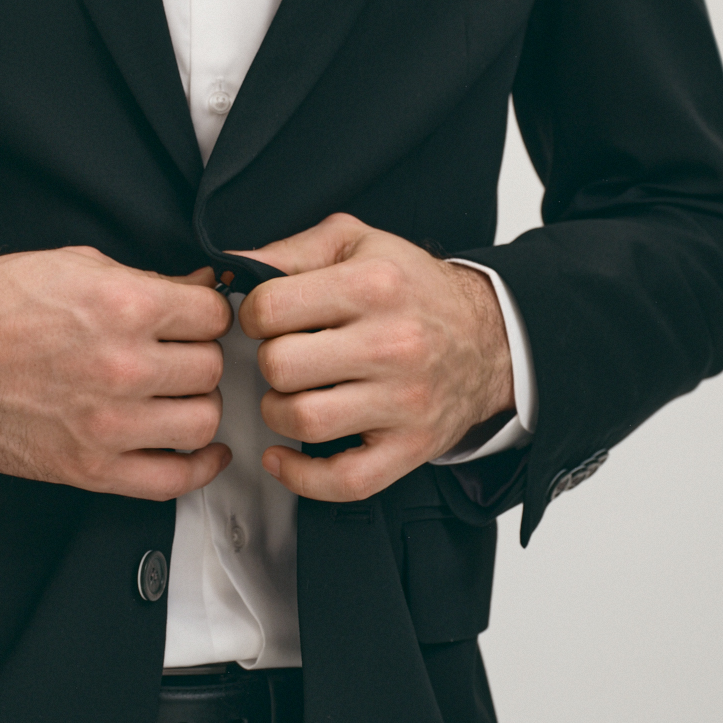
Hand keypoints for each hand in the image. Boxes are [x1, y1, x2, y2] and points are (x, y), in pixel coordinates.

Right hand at [0, 247, 232, 499]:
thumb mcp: (78, 267)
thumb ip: (147, 280)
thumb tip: (200, 289)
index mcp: (123, 306)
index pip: (212, 316)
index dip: (207, 315)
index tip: (197, 321)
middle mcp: (123, 365)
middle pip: (210, 368)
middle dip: (200, 357)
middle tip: (181, 354)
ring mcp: (109, 423)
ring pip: (201, 421)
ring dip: (196, 406)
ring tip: (178, 395)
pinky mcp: (91, 467)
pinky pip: (171, 480)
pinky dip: (199, 468)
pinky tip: (202, 451)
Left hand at [237, 214, 513, 502]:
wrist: (490, 336)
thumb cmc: (413, 289)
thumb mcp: (357, 242)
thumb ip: (292, 250)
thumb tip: (231, 269)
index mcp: (372, 286)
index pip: (270, 309)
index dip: (253, 315)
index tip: (267, 319)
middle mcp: (391, 343)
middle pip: (281, 366)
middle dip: (268, 361)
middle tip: (284, 356)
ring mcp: (403, 401)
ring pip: (303, 421)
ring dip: (279, 411)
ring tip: (291, 394)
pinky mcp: (411, 447)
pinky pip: (343, 480)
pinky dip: (301, 476)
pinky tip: (284, 455)